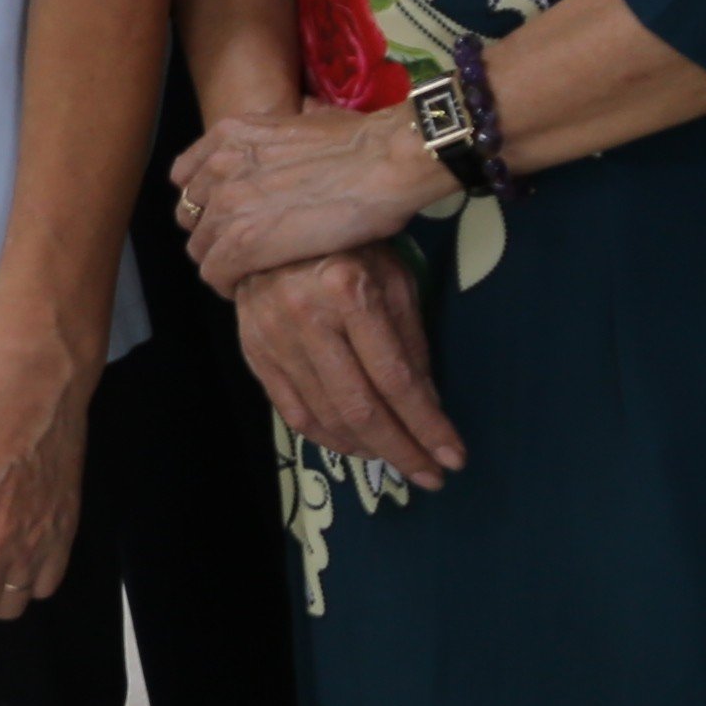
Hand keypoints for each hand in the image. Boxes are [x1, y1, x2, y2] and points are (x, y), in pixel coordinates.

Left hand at [176, 100, 444, 290]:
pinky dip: (228, 284)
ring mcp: (228, 206)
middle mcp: (217, 168)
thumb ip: (272, 140)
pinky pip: (215, 273)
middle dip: (213, 234)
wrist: (383, 162)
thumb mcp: (298, 121)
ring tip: (248, 272)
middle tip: (242, 249)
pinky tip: (249, 287)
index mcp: (227, 135)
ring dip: (221, 262)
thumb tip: (286, 139)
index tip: (230, 217)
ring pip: (200, 249)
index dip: (207, 202)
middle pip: (191, 216)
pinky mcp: (243, 243)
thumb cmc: (359, 140)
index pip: (186, 179)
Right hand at [229, 242, 464, 490]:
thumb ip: (411, 343)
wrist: (270, 228)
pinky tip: (355, 446)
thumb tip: (429, 408)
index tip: (453, 458)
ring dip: (367, 449)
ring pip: (326, 417)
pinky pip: (293, 413)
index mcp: (349, 290)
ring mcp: (273, 338)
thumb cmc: (348, 249)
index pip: (395, 379)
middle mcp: (305, 316)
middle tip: (430, 477)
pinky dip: (328, 438)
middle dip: (401, 450)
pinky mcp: (253, 352)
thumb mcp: (394, 280)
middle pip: (360, 408)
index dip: (427, 425)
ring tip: (397, 458)